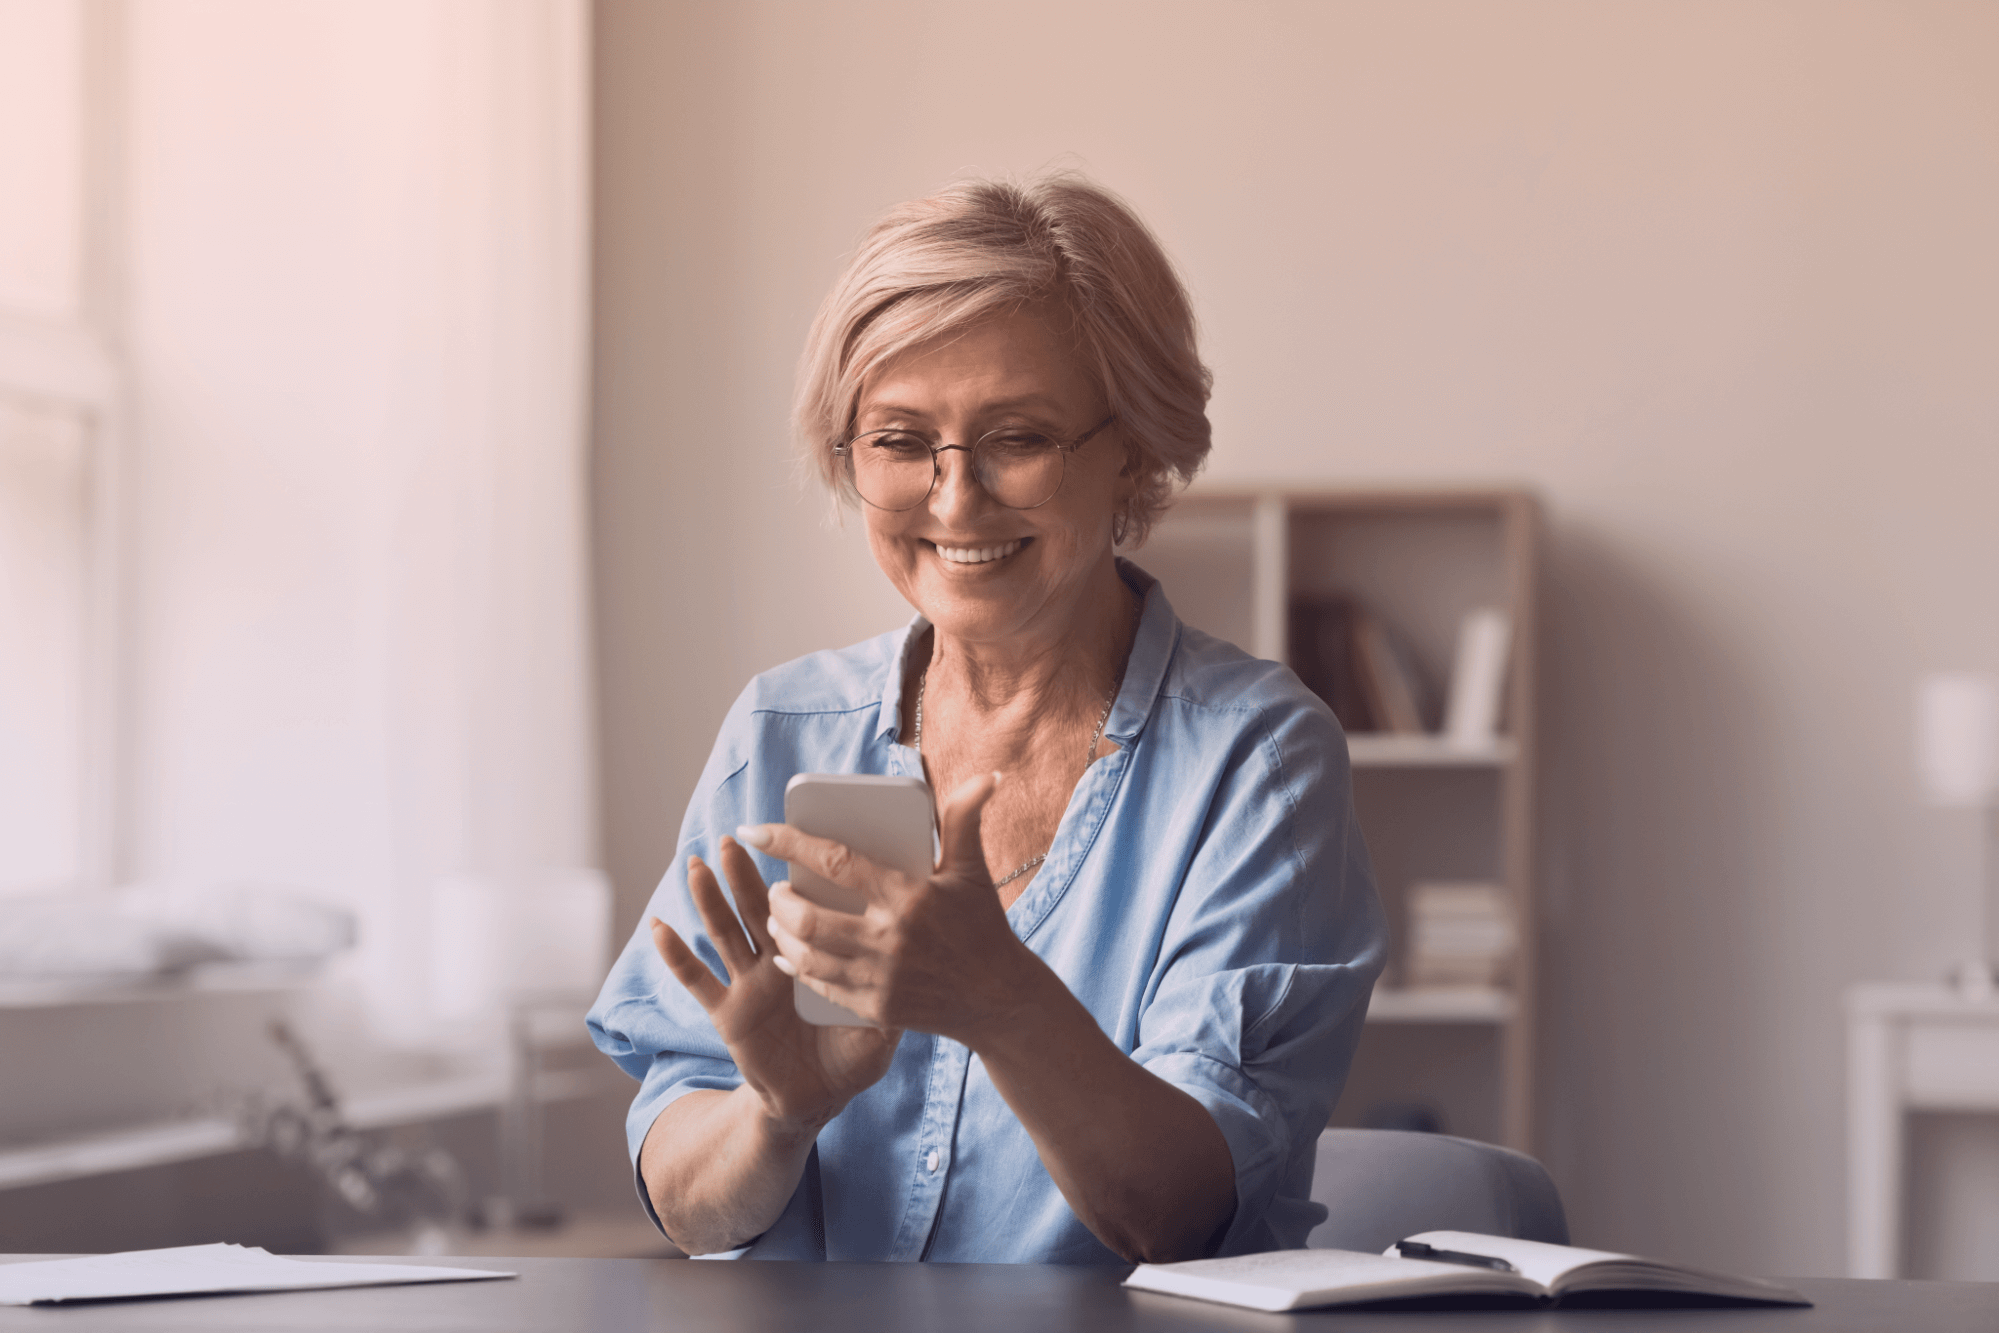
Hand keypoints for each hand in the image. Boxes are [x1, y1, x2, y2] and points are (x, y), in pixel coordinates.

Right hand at [650, 837, 900, 1131]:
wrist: (818, 1098)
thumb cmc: (851, 1055)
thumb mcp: (881, 1021)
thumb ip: (895, 991)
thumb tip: (926, 962)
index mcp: (815, 952)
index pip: (802, 904)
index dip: (792, 875)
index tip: (789, 837)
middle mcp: (777, 960)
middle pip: (757, 908)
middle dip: (744, 874)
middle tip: (735, 840)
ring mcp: (749, 983)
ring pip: (726, 932)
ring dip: (710, 899)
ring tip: (699, 865)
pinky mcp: (728, 1013)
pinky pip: (698, 981)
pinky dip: (677, 955)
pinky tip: (661, 929)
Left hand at [752, 773, 1048, 1044]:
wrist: (998, 999)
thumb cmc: (982, 925)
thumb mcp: (972, 870)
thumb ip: (965, 819)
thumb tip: (987, 776)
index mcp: (908, 895)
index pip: (835, 861)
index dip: (788, 842)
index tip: (754, 830)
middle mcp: (890, 937)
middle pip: (808, 917)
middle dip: (779, 900)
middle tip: (777, 888)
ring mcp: (881, 977)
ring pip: (807, 955)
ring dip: (782, 933)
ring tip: (779, 916)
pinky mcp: (876, 1007)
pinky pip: (820, 986)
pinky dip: (797, 967)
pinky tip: (789, 955)